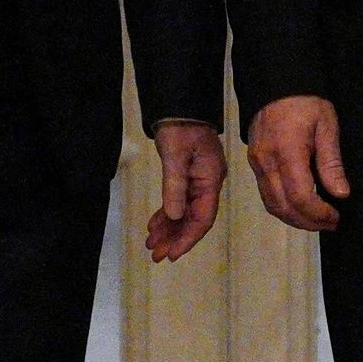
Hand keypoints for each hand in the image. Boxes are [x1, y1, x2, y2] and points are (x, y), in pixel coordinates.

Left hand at [145, 122, 224, 261]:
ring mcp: (197, 181)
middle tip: (156, 255)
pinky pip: (178, 202)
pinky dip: (166, 215)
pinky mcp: (187, 177)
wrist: (179, 106)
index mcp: (210, 180)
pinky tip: (154, 226)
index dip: (188, 238)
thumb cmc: (179, 128)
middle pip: (193, 219)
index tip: (173, 253)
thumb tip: (175, 216)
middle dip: (175, 238)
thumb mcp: (175, 156)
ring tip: (152, 245)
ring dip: (169, 229)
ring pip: (184, 213)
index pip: (203, 217)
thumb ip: (175, 187)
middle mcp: (207, 184)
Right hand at [244, 96, 350, 231]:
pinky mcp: (254, 164)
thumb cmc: (306, 103)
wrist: (276, 85)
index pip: (300, 197)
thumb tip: (341, 194)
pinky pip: (266, 195)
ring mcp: (257, 165)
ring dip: (295, 219)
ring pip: (272, 205)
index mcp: (287, 153)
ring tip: (317, 220)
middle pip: (284, 207)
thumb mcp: (327, 127)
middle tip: (330, 223)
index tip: (335, 216)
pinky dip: (284, 208)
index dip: (318, 213)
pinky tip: (300, 207)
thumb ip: (332, 163)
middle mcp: (267, 163)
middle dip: (308, 222)